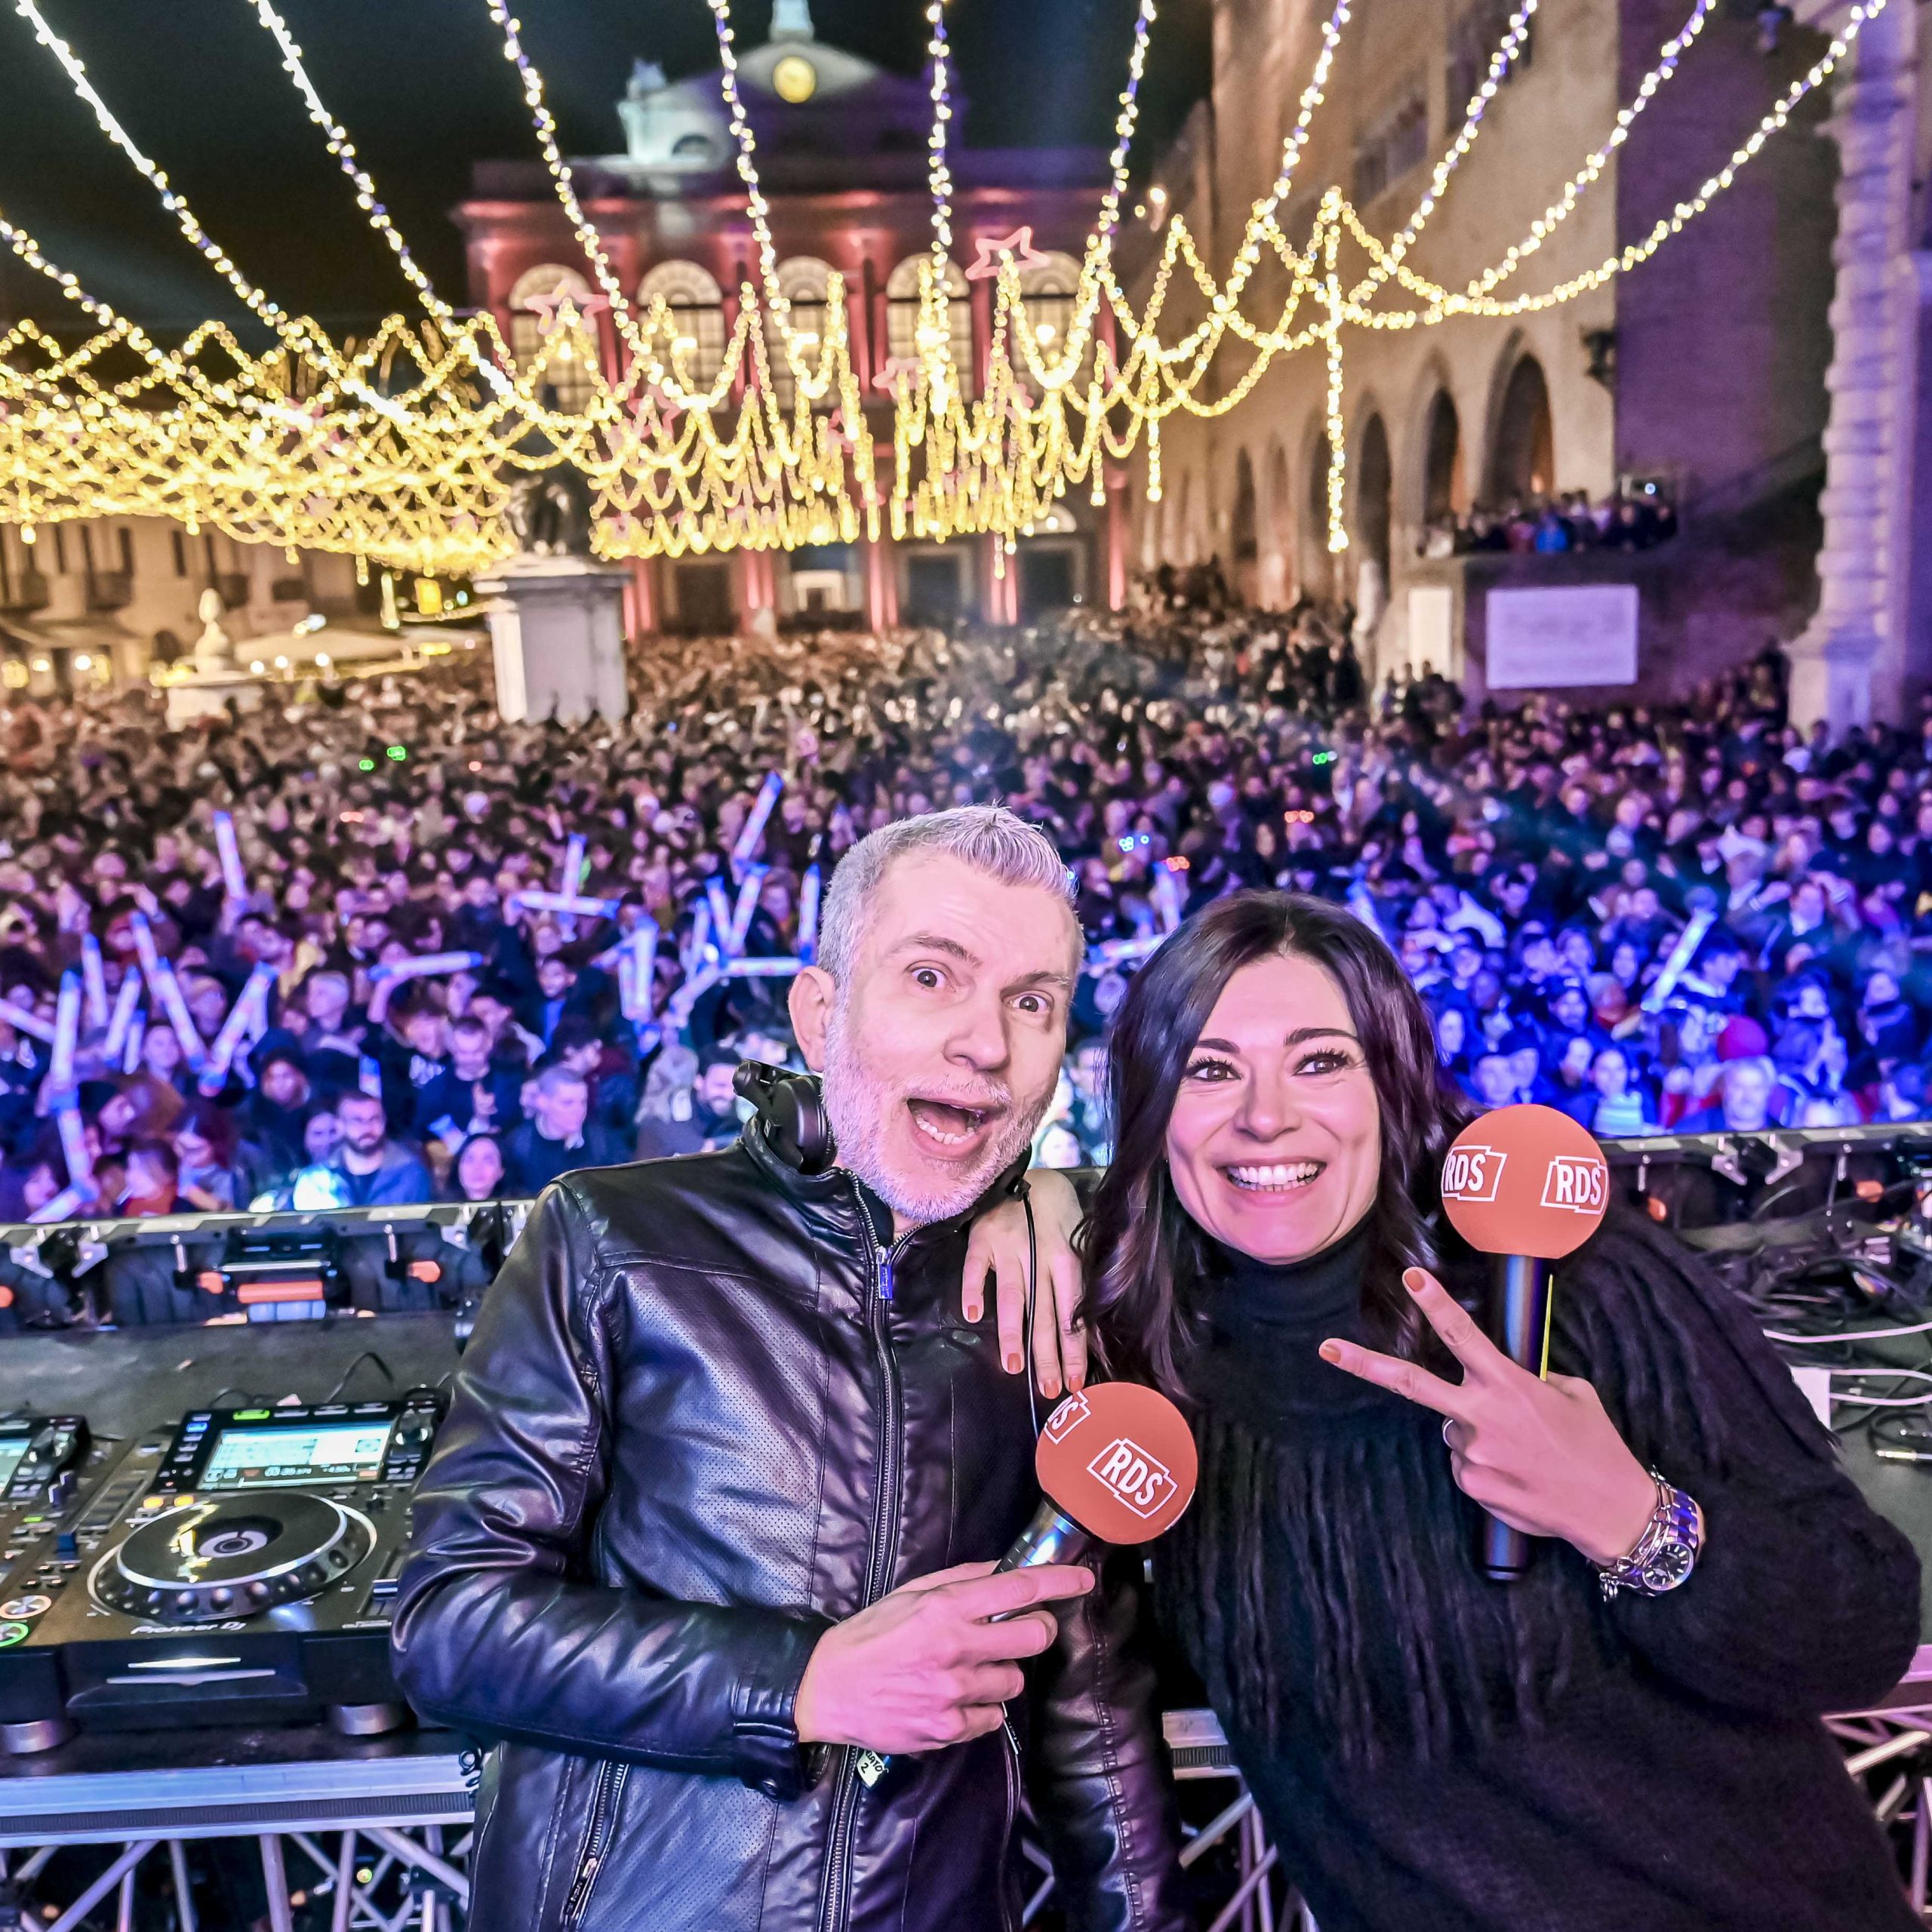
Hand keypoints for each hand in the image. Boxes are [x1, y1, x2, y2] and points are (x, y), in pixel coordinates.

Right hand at [793, 1560, 1092, 1753]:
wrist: (826, 1691)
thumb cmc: (868, 1635)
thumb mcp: (910, 1593)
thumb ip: (960, 1580)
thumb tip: (1004, 1570)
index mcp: (945, 1607)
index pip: (1019, 1589)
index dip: (1059, 1582)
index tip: (1083, 1579)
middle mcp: (956, 1648)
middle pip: (1034, 1637)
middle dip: (1037, 1630)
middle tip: (1022, 1629)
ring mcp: (955, 1693)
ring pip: (1014, 1681)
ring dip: (1002, 1672)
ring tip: (969, 1669)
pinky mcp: (949, 1729)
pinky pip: (993, 1717)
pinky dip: (982, 1708)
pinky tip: (954, 1698)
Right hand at [960, 1168, 1086, 1397]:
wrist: (1030, 1176)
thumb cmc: (1057, 1218)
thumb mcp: (1076, 1246)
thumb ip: (1076, 1284)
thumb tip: (1085, 1333)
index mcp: (1068, 1262)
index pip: (1072, 1313)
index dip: (1075, 1350)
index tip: (1077, 1382)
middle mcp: (1040, 1256)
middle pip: (1044, 1313)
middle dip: (1047, 1355)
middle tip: (1049, 1390)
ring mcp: (1009, 1247)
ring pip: (1012, 1296)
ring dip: (1012, 1333)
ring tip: (1014, 1367)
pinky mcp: (983, 1238)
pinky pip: (975, 1267)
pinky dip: (972, 1289)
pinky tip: (970, 1315)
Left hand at [1319, 1267, 1656, 1566]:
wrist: (1609, 1510)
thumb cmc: (1596, 1446)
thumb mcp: (1573, 1393)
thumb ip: (1531, 1379)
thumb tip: (1502, 1381)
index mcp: (1507, 1385)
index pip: (1462, 1334)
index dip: (1434, 1303)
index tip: (1410, 1278)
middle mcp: (1481, 1415)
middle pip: (1410, 1382)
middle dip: (1363, 1363)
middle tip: (1326, 1348)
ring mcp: (1471, 1453)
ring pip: (1454, 1428)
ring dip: (1476, 1430)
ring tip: (1522, 1449)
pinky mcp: (1471, 1485)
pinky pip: (1465, 1462)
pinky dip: (1484, 1461)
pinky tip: (1519, 1472)